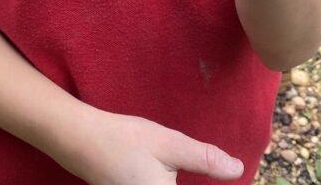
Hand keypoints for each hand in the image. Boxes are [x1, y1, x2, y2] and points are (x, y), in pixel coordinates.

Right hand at [73, 112, 243, 183]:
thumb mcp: (170, 145)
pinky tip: (168, 175)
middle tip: (208, 168)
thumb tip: (238, 170)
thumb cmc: (126, 140)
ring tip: (175, 169)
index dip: (213, 184)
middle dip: (191, 180)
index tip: (233, 176)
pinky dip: (166, 184)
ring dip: (176, 182)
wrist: (82, 142)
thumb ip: (205, 160)